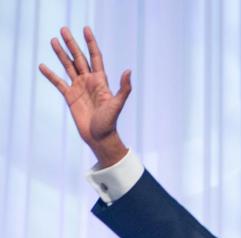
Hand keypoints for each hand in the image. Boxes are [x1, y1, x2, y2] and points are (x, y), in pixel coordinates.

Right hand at [39, 26, 130, 166]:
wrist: (100, 137)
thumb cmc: (110, 122)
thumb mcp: (118, 104)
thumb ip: (124, 88)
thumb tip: (128, 71)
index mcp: (100, 80)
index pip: (95, 57)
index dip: (91, 43)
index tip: (86, 29)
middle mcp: (89, 81)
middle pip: (79, 58)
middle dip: (72, 43)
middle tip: (63, 28)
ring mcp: (79, 88)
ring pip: (68, 66)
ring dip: (61, 54)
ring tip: (53, 40)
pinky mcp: (70, 97)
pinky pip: (58, 82)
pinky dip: (50, 74)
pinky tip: (43, 66)